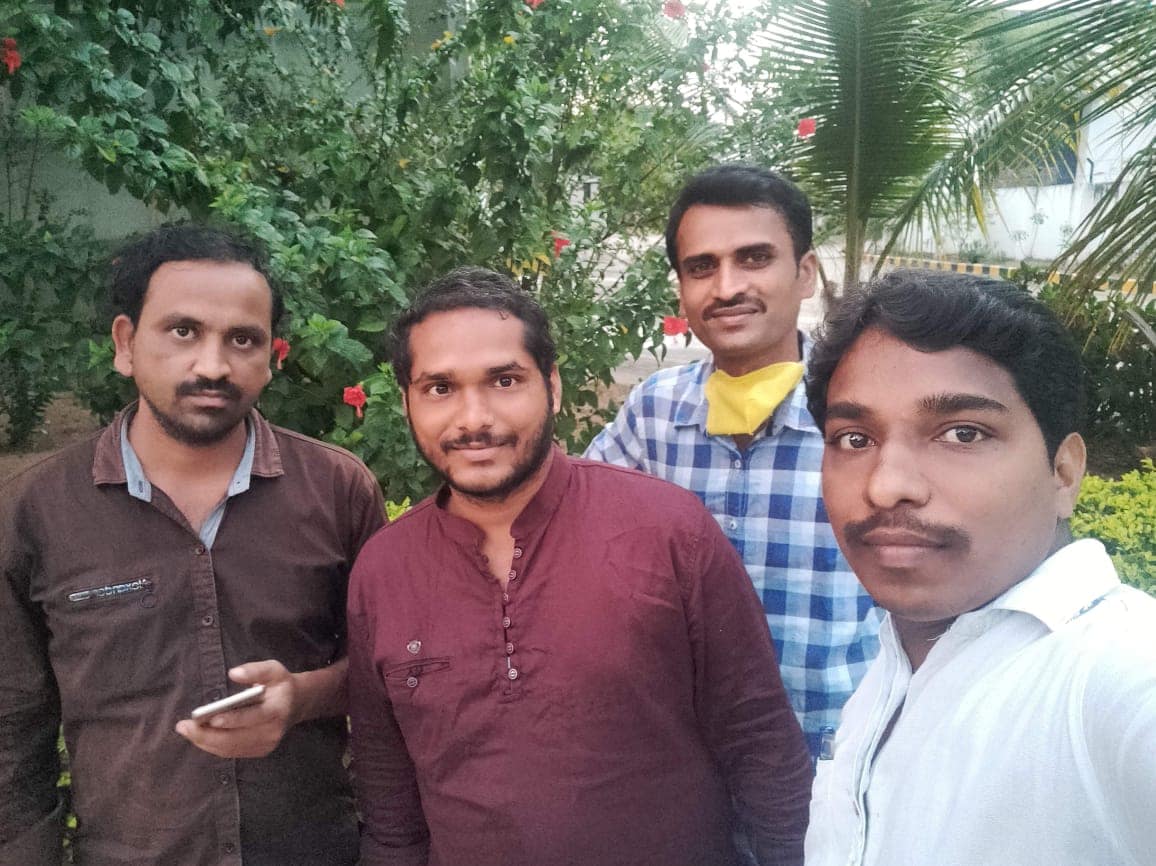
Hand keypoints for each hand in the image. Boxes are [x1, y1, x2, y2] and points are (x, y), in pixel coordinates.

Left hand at [175, 660, 299, 758]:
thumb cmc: (280, 684)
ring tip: (186, 731)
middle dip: (208, 734)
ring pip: (231, 748)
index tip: (211, 718)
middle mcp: (273, 732)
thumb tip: (233, 673)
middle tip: (184, 726)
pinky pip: (232, 752)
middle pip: (236, 738)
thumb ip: (255, 670)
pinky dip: (213, 746)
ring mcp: (266, 745)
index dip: (233, 719)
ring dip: (205, 742)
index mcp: (278, 710)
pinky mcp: (259, 751)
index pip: (254, 717)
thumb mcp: (274, 670)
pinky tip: (199, 736)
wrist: (296, 704)